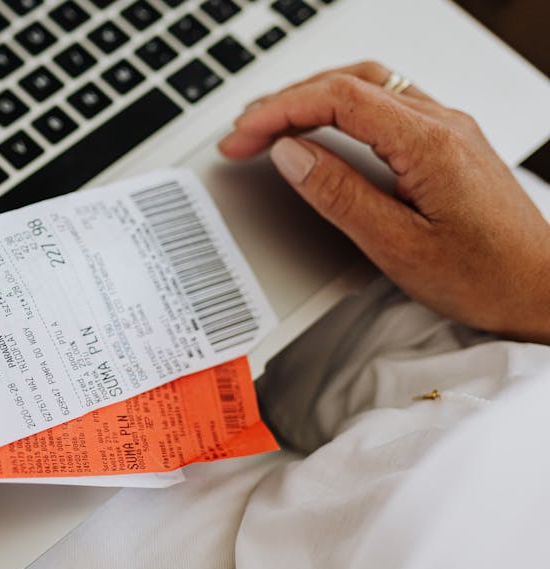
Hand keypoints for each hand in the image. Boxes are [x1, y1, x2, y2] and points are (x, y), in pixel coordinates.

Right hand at [219, 61, 549, 342]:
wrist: (544, 291)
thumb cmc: (487, 278)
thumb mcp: (398, 247)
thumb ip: (339, 196)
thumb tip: (291, 154)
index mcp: (429, 143)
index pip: (339, 99)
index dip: (280, 111)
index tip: (243, 136)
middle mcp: (443, 124)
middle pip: (350, 82)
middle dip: (287, 101)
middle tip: (243, 134)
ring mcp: (449, 130)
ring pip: (369, 85)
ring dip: (313, 98)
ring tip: (271, 125)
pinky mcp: (450, 144)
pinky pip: (387, 104)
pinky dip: (341, 108)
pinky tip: (322, 130)